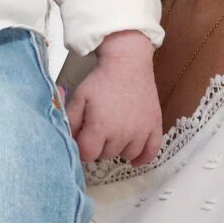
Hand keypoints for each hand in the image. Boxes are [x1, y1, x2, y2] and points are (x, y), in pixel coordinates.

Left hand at [67, 34, 162, 166]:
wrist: (128, 63)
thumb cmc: (100, 80)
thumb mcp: (79, 98)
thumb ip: (71, 122)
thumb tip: (69, 141)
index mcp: (100, 127)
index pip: (88, 154)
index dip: (83, 148)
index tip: (83, 138)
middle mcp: (122, 133)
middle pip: (106, 155)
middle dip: (100, 146)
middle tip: (99, 130)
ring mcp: (141, 131)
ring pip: (127, 154)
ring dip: (119, 149)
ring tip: (115, 135)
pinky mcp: (155, 126)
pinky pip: (152, 151)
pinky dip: (143, 158)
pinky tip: (134, 159)